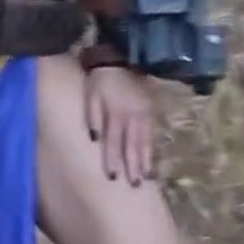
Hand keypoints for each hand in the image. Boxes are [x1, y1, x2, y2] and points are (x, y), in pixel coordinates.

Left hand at [85, 65, 155, 185]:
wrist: (122, 58)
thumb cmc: (101, 80)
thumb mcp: (91, 96)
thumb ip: (92, 117)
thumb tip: (95, 140)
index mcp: (115, 114)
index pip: (114, 142)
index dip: (113, 160)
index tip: (113, 177)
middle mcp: (132, 118)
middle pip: (132, 146)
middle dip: (133, 166)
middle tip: (135, 185)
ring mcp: (144, 115)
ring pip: (145, 142)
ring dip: (145, 160)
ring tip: (147, 177)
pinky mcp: (151, 111)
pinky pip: (152, 133)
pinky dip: (153, 148)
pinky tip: (153, 159)